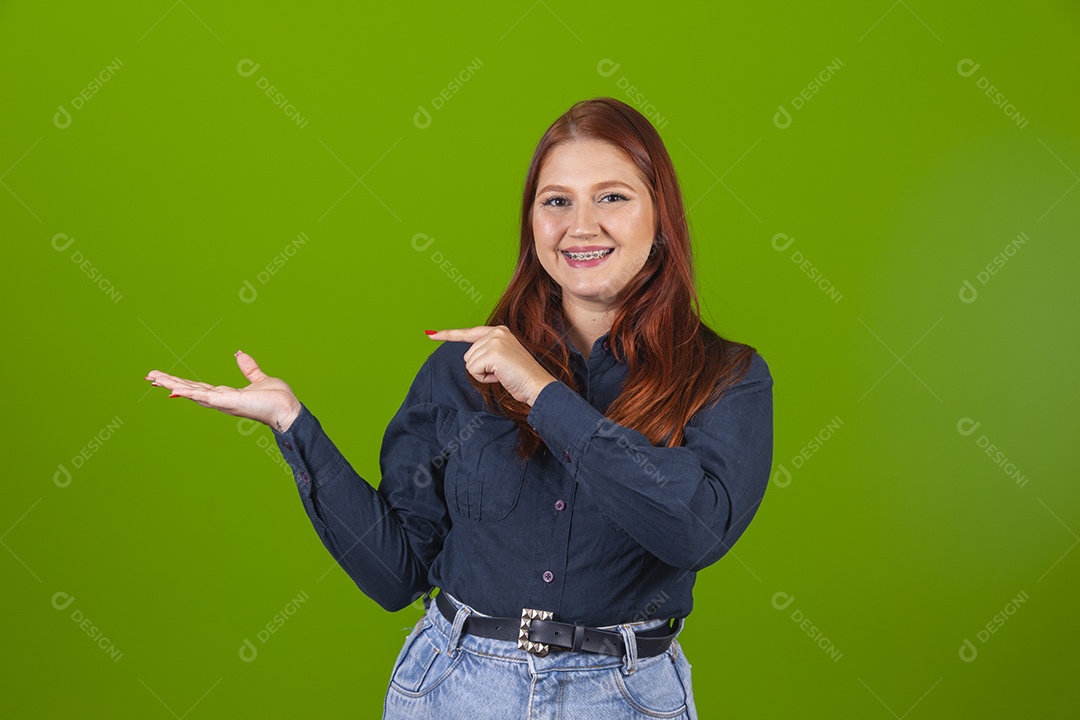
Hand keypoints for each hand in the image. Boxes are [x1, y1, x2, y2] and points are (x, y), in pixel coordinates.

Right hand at [144, 351, 301, 431]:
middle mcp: (220, 400)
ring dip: (172, 385)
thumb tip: (238, 353)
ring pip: (192, 392)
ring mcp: (222, 402)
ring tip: (153, 378)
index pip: (198, 387)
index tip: (164, 377)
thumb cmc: (277, 399)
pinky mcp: (227, 402)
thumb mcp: (259, 378)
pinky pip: (204, 397)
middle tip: (149, 376)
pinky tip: (173, 390)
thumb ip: (248, 368)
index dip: (181, 382)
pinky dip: (188, 393)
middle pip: (189, 389)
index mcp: (226, 394)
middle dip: (169, 383)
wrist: (288, 409)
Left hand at [427, 326, 556, 405]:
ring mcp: (495, 341)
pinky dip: (484, 378)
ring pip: (469, 362)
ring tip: (502, 373)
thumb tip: (468, 358)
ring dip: (483, 374)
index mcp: (499, 331)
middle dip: (480, 367)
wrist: (536, 385)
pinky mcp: (492, 352)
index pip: (468, 333)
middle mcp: (497, 332)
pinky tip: (500, 376)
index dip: (448, 335)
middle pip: (468, 354)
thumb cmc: (520, 377)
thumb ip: (486, 352)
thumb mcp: (502, 359)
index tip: (430, 334)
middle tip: (501, 371)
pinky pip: (473, 370)